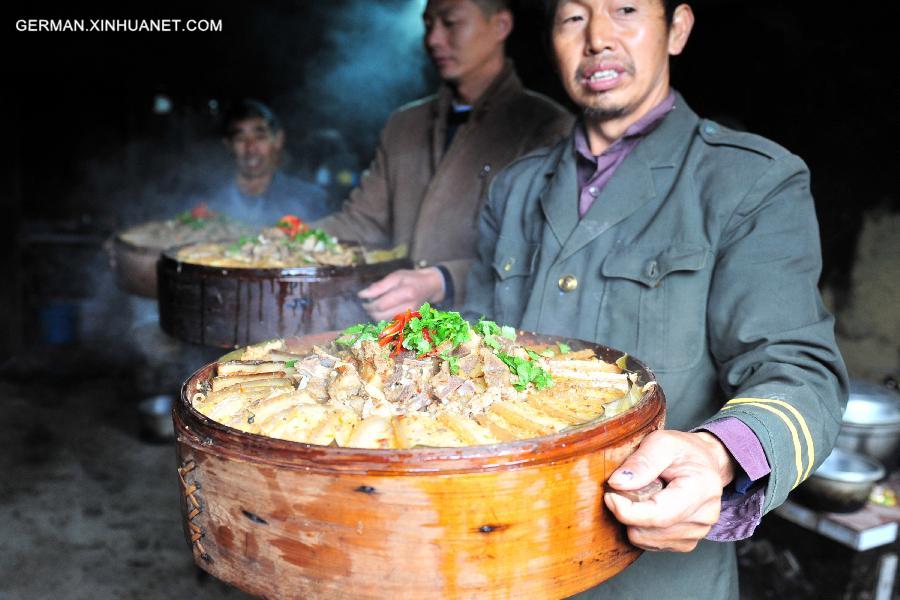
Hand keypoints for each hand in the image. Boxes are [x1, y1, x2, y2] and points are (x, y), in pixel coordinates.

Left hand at [357, 267, 444, 320]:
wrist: (429, 287)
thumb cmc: (411, 279)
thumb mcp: (396, 276)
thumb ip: (379, 286)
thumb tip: (362, 295)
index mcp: (406, 294)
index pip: (381, 305)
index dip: (368, 303)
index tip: (362, 298)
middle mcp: (409, 308)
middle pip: (381, 316)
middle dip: (370, 311)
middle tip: (366, 303)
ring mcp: (409, 317)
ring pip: (384, 322)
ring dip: (375, 315)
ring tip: (375, 305)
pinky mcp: (408, 322)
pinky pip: (390, 324)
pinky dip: (383, 318)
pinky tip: (382, 310)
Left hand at [604, 430, 734, 551]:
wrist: (705, 462)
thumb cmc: (685, 451)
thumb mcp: (662, 442)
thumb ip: (641, 462)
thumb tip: (618, 483)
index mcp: (700, 491)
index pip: (657, 515)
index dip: (626, 510)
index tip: (610, 494)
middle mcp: (702, 518)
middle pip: (648, 531)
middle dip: (627, 511)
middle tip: (628, 488)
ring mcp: (696, 533)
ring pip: (645, 540)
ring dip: (634, 520)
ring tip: (644, 494)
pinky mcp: (686, 542)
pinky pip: (650, 543)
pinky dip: (641, 527)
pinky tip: (649, 507)